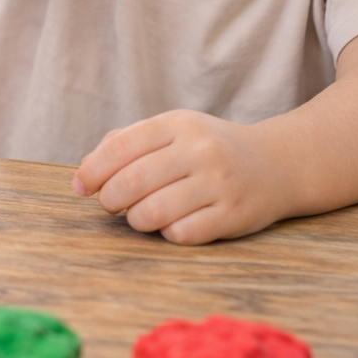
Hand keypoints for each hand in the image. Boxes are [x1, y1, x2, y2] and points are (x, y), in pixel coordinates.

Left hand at [72, 110, 290, 245]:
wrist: (276, 164)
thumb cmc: (208, 148)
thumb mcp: (172, 130)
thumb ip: (127, 142)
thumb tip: (85, 170)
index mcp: (178, 124)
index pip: (122, 146)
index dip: (94, 169)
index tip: (80, 185)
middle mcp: (199, 150)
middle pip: (133, 180)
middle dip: (109, 198)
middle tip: (109, 204)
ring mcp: (219, 183)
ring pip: (154, 211)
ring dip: (135, 219)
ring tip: (138, 215)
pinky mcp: (233, 216)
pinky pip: (184, 234)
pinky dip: (167, 233)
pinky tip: (171, 225)